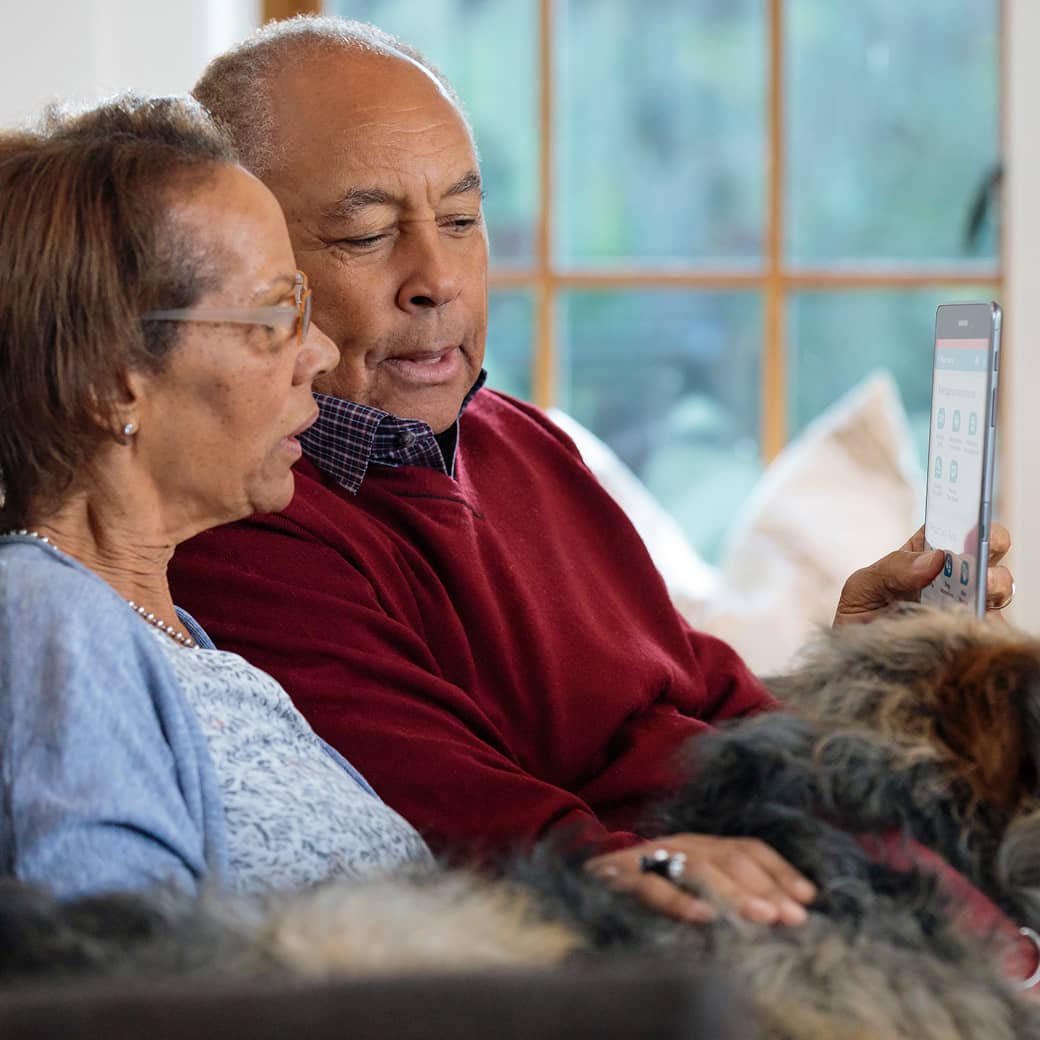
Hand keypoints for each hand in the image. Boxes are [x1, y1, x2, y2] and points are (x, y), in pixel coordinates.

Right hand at [585, 834, 815, 926]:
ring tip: (762, 917)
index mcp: (698, 845)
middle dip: (765, 885)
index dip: (780, 869)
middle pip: (728, 856)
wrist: (579, 884)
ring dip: (733, 892)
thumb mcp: (688, 893)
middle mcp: (678, 844)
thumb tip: (778, 915)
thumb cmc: (642, 895)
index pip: (746, 847)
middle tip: (792, 917)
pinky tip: (705, 920)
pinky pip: (653, 887)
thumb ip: (723, 897)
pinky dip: (680, 902)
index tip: (809, 897)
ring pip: (698, 867)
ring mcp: (650, 858)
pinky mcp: (621, 877)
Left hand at [833, 523, 1013, 624]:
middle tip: (980, 551)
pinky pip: (996, 627)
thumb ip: (891, 569)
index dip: (969, 514)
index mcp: (923, 555)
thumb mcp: (862, 589)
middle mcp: (952, 577)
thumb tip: (936, 558)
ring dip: (995, 585)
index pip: (954, 525)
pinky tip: (973, 625)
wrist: (858, 668)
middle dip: (991, 543)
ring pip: (1000, 587)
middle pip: (987, 550)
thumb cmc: (859, 622)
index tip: (972, 516)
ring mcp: (967, 606)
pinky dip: (989, 623)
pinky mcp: (975, 637)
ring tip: (980, 592)